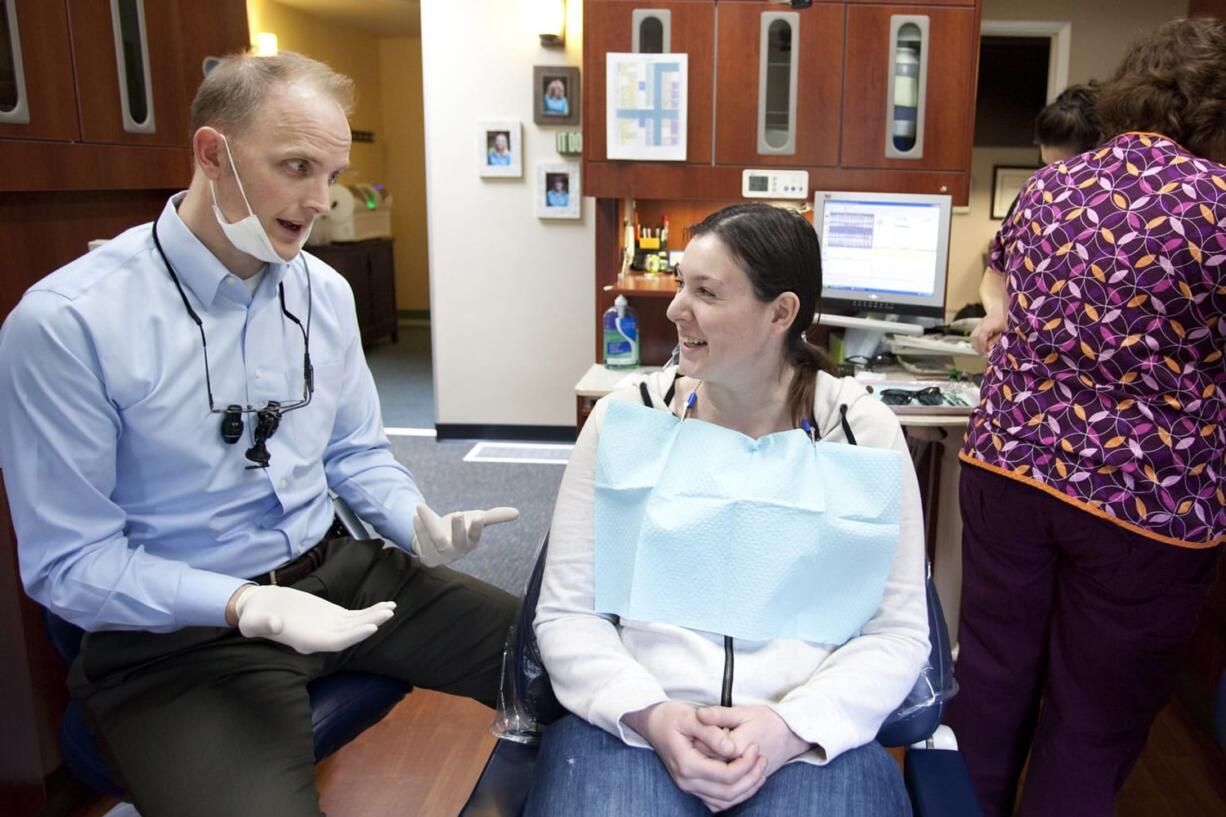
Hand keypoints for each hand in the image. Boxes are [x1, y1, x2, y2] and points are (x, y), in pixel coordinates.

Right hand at [233, 585, 394, 653]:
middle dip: (370, 624)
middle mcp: (321, 637)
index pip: (335, 642)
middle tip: (387, 614)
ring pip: (355, 624)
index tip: (370, 628)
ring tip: (391, 608)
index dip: (353, 636)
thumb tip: (276, 624)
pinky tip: (384, 606)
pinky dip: (369, 611)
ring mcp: (328, 626)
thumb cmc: (254, 616)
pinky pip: (354, 616)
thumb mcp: (253, 622)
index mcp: (306, 641)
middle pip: (350, 634)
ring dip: (373, 617)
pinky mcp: (331, 615)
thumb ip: (264, 625)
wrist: (259, 607)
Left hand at [412, 504, 518, 566]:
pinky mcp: (426, 557)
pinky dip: (418, 528)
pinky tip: (416, 515)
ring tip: (421, 506)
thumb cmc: (459, 529)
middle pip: (458, 542)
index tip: (479, 516)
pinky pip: (421, 542)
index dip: (477, 528)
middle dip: (458, 528)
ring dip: (429, 523)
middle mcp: (457, 550)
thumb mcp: (475, 520)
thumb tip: (517, 512)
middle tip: (459, 513)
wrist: (435, 543)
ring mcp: (441, 555)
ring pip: (435, 540)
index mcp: (470, 541)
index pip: (475, 536)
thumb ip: (494, 516)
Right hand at [623, 701, 766, 811]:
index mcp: (687, 764)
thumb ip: (711, 731)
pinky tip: (745, 780)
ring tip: (759, 769)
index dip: (746, 764)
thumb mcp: (689, 716)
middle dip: (751, 777)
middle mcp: (687, 781)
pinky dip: (735, 795)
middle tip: (762, 758)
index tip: (755, 747)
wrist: (652, 722)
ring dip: (746, 789)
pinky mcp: (692, 787)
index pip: (726, 775)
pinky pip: (717, 802)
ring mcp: (688, 786)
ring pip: (724, 801)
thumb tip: (732, 748)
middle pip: (728, 792)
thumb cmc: (670, 716)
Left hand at [696, 705, 809, 780]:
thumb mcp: (744, 712)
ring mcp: (744, 780)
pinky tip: (713, 771)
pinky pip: (724, 796)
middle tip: (700, 737)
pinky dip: (715, 788)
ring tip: (709, 751)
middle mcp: (740, 767)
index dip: (697, 736)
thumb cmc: (767, 721)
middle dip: (700, 753)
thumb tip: (700, 714)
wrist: (790, 736)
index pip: (704, 747)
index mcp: (737, 747)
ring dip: (706, 770)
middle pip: (707, 765)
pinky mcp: (746, 787)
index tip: (697, 726)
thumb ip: (720, 714)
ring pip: (715, 783)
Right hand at [970, 310, 1006, 354]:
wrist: (997, 312)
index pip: (981, 338)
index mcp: (987, 327)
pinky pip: (972, 337)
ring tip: (981, 350)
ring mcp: (977, 326)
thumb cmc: (1001, 322)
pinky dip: (975, 342)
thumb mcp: (1001, 331)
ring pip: (972, 338)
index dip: (982, 346)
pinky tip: (980, 346)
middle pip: (975, 339)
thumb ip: (994, 339)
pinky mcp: (976, 328)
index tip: (986, 352)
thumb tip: (988, 348)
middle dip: (978, 347)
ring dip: (975, 345)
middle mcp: (980, 326)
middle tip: (983, 353)